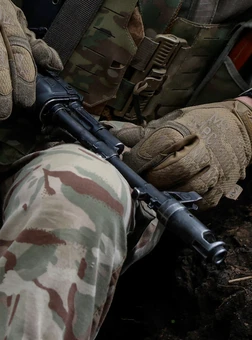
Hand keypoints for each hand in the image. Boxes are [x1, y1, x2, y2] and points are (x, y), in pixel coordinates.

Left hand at [111, 99, 251, 209]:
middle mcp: (201, 151)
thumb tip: (118, 137)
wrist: (242, 126)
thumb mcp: (172, 120)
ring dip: (166, 191)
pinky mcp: (222, 186)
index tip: (127, 163)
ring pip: (184, 190)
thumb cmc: (200, 122)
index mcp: (183, 132)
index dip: (135, 160)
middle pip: (167, 172)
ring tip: (158, 186)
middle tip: (141, 178)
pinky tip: (177, 192)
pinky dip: (186, 200)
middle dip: (149, 177)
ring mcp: (214, 171)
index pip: (152, 151)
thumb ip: (144, 132)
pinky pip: (201, 202)